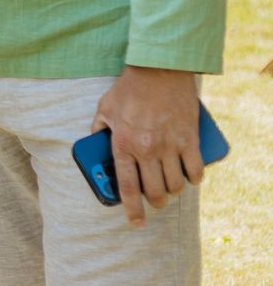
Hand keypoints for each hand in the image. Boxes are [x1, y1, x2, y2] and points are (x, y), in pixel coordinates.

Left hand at [91, 66, 203, 224]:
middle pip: (155, 191)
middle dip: (156, 202)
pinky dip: (194, 179)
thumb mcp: (104, 108)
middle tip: (156, 200)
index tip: (135, 222)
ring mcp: (170, 146)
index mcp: (123, 144)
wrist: (158, 70)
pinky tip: (190, 177)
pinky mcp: (190, 140)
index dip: (132, 209)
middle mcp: (147, 150)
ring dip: (173, 191)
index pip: (127, 187)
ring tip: (170, 186)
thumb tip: (95, 142)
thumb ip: (99, 128)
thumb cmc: (129, 89)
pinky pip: (196, 171)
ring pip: (176, 185)